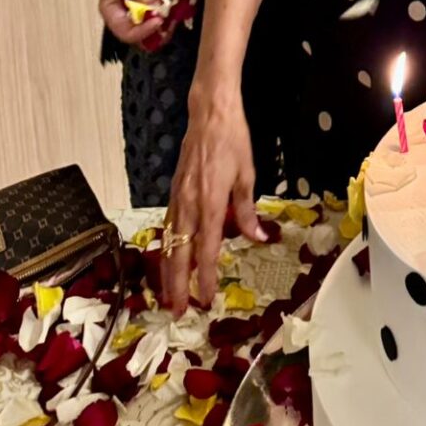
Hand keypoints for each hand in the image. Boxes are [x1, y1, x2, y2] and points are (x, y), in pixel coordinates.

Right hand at [92, 0, 170, 48]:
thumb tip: (157, 6)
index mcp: (114, 11)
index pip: (127, 33)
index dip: (143, 32)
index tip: (157, 20)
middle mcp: (130, 8)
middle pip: (147, 28)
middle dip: (162, 25)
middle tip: (174, 17)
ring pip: (161, 15)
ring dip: (172, 11)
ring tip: (181, 4)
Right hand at [161, 90, 265, 313]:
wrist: (209, 114)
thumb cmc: (233, 140)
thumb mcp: (248, 174)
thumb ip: (248, 210)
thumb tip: (258, 237)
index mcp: (211, 202)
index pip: (206, 248)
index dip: (205, 276)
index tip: (205, 298)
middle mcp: (190, 204)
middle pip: (180, 253)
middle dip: (178, 285)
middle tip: (178, 311)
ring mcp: (178, 198)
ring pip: (169, 243)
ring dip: (168, 271)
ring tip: (168, 296)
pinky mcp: (174, 191)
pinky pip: (168, 226)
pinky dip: (166, 248)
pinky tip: (168, 260)